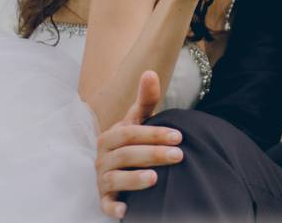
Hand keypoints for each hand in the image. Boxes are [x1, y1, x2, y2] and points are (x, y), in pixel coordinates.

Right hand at [96, 71, 183, 218]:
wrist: (123, 167)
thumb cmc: (135, 140)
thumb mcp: (140, 120)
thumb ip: (146, 99)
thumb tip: (149, 72)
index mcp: (110, 137)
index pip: (130, 133)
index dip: (154, 134)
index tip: (179, 136)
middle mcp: (103, 158)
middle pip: (126, 155)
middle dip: (153, 154)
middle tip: (179, 156)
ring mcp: (102, 180)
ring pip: (114, 179)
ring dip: (133, 180)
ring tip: (155, 179)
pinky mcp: (105, 200)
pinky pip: (106, 205)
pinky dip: (114, 208)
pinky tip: (127, 211)